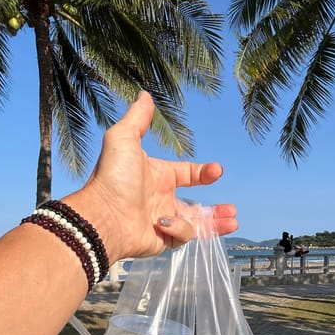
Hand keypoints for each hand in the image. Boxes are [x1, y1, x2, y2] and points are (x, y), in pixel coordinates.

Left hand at [75, 91, 237, 259]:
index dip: (204, 173)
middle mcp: (161, 199)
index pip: (188, 174)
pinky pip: (181, 236)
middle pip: (196, 206)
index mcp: (157, 176)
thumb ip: (137, 118)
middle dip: (216, 209)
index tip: (217, 171)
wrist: (102, 216)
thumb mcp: (123, 139)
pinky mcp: (161, 241)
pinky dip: (179, 228)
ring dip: (214, 224)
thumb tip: (145, 94)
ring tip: (232, 222)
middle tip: (231, 210)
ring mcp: (162, 221)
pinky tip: (166, 223)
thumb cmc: (112, 177)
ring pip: (196, 225)